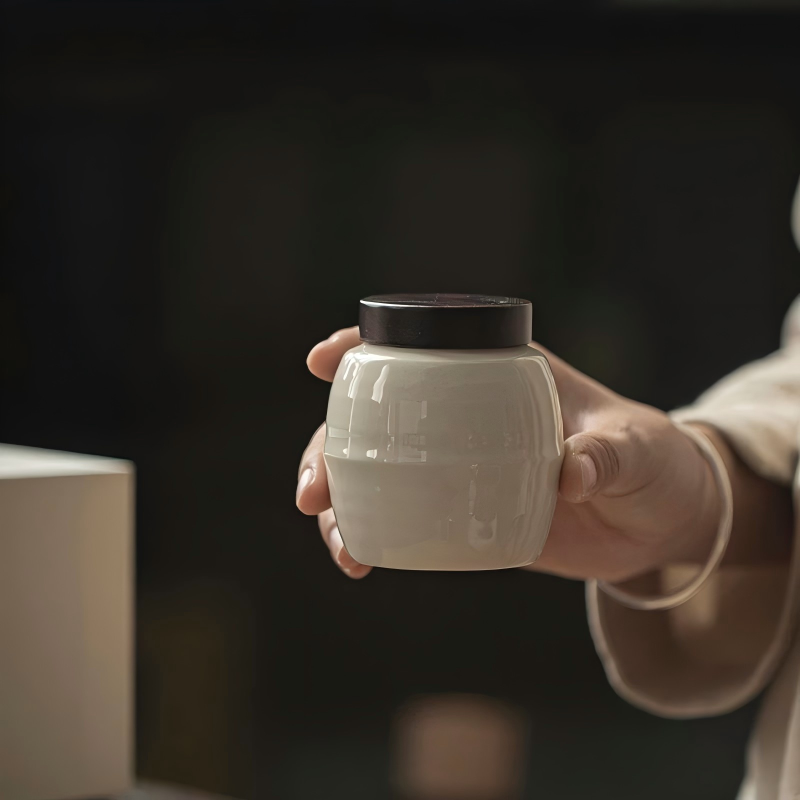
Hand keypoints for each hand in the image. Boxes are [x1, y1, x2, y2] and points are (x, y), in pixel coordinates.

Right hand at [297, 327, 722, 581]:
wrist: (656, 521)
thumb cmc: (650, 462)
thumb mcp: (637, 448)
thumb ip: (609, 453)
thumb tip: (572, 473)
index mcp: (498, 372)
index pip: (422, 344)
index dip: (363, 344)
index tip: (324, 361)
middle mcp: (465, 414)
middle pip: (375, 417)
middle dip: (328, 445)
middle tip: (313, 490)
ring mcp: (459, 466)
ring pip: (376, 471)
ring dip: (340, 500)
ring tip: (338, 541)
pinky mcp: (464, 511)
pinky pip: (405, 518)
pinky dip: (374, 535)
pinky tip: (360, 560)